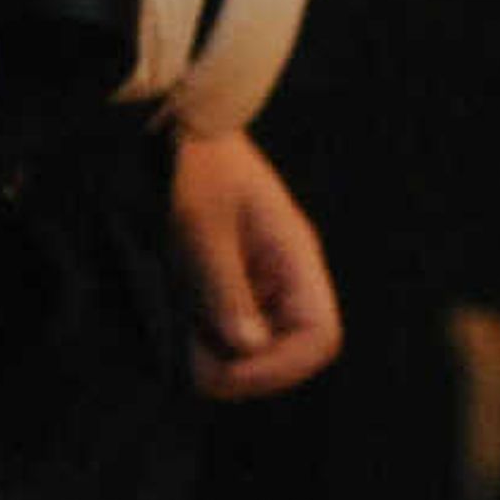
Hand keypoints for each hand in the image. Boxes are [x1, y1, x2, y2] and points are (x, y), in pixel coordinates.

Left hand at [168, 127, 340, 397]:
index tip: (223, 367)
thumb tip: (247, 348)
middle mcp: (289, 275)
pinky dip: (210, 342)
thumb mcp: (202, 227)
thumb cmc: (194, 168)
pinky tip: (182, 323)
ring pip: (260, 350)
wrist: (180, 130)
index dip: (278, 368)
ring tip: (181, 334)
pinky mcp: (238, 286)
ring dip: (222, 357)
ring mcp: (265, 282)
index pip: (319, 337)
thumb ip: (225, 289)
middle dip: (244, 369)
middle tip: (190, 355)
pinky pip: (236, 333)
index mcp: (294, 255)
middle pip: (291, 353)